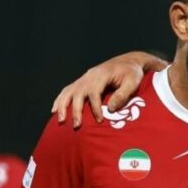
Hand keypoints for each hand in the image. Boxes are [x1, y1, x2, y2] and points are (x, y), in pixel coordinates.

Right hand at [50, 51, 165, 127]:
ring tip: (60, 120)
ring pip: (69, 91)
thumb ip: (122, 95)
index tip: (100, 120)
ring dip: (62, 105)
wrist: (129, 61)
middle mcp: (90, 75)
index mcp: (102, 74)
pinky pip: (68, 89)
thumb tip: (110, 108)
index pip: (94, 92)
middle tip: (77, 125)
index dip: (95, 107)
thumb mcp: (132, 82)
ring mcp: (85, 77)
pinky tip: (54, 110)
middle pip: (78, 93)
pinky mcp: (83, 81)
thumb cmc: (132, 73)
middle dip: (76, 110)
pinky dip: (60, 99)